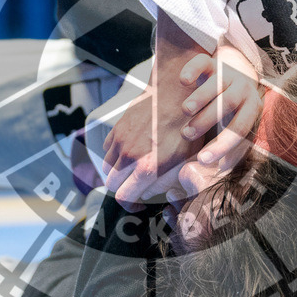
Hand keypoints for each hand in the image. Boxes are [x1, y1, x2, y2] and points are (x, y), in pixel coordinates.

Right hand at [101, 87, 200, 211]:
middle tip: (134, 189)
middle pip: (111, 184)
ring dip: (117, 173)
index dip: (129, 206)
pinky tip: (129, 152)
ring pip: (107, 167)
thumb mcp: (190, 158)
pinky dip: (114, 154)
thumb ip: (173, 180)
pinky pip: (107, 148)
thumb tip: (162, 194)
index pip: (124, 197)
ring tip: (132, 171)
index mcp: (148, 167)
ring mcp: (121, 140)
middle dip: (121, 190)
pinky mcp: (118, 127)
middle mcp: (129, 155)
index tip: (137, 205)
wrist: (177, 90)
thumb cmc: (189, 125)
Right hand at [177, 44, 261, 171]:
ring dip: (200, 98)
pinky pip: (203, 62)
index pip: (241, 129)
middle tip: (187, 133)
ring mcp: (227, 73)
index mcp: (252, 108)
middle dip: (207, 120)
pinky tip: (183, 81)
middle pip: (229, 104)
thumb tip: (210, 172)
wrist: (236, 71)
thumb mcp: (234, 125)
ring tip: (185, 111)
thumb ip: (227, 146)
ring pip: (217, 83)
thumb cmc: (231, 111)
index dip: (223, 146)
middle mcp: (243, 89)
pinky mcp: (211, 62)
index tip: (203, 160)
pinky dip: (192, 69)